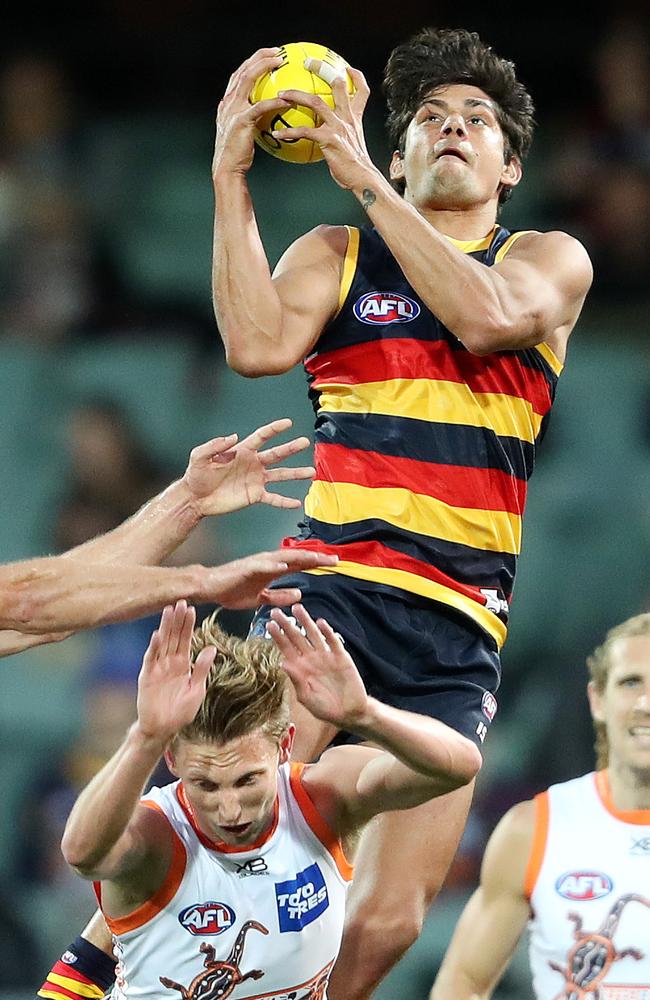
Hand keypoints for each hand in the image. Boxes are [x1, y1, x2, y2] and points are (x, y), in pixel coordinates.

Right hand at [136, 601, 215, 744]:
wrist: (163, 729)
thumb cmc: (181, 711)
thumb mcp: (197, 689)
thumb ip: (202, 669)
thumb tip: (212, 648)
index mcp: (183, 664)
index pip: (186, 640)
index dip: (188, 625)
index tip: (192, 609)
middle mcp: (170, 663)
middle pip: (174, 637)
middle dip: (177, 620)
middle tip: (181, 602)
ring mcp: (158, 668)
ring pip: (163, 643)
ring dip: (165, 627)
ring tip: (168, 610)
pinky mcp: (147, 677)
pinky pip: (151, 660)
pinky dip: (154, 648)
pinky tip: (157, 635)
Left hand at [182, 418, 313, 516]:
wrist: (195, 498)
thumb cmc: (196, 475)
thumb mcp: (200, 456)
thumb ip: (215, 445)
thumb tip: (234, 436)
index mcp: (242, 451)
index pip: (262, 437)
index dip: (274, 429)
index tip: (288, 423)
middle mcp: (253, 464)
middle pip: (277, 454)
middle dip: (291, 448)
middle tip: (305, 442)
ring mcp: (256, 480)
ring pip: (280, 475)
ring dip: (296, 474)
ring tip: (311, 473)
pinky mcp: (254, 495)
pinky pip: (273, 498)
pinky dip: (284, 501)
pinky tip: (296, 503)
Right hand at [201, 549, 337, 608]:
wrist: (209, 587)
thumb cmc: (232, 590)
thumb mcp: (262, 598)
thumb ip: (280, 596)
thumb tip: (299, 594)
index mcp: (273, 570)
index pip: (299, 564)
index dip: (317, 563)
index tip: (334, 563)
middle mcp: (268, 563)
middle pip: (297, 558)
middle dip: (316, 558)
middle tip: (335, 559)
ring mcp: (258, 563)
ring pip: (283, 558)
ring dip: (300, 557)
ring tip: (316, 558)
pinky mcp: (245, 568)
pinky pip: (261, 566)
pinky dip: (272, 565)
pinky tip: (283, 566)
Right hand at [213, 47, 292, 176]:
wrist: (228, 169)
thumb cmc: (239, 154)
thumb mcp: (245, 131)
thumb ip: (254, 118)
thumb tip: (270, 114)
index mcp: (228, 103)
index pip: (239, 75)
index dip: (253, 62)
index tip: (269, 55)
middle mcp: (228, 102)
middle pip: (243, 70)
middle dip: (259, 57)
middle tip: (278, 52)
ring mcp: (233, 110)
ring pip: (248, 80)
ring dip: (264, 67)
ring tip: (280, 62)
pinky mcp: (241, 121)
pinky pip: (260, 106)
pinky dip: (274, 101)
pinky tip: (288, 100)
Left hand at [267, 604, 368, 726]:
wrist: (349, 712)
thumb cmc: (324, 707)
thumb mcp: (306, 697)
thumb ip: (296, 680)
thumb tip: (282, 663)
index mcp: (300, 668)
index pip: (286, 648)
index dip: (278, 636)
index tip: (269, 624)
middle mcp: (311, 658)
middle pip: (297, 637)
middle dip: (287, 624)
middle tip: (276, 611)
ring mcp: (326, 656)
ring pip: (313, 635)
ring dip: (306, 621)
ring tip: (297, 608)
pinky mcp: (341, 657)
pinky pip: (333, 642)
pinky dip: (327, 633)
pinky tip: (321, 623)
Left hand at [274, 63, 373, 189]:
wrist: (362, 179)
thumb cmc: (355, 166)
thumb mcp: (353, 144)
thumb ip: (342, 134)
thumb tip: (328, 135)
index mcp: (354, 118)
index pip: (361, 91)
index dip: (356, 77)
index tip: (347, 68)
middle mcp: (347, 118)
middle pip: (337, 85)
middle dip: (322, 69)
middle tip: (307, 62)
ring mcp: (338, 127)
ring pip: (316, 102)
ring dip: (296, 95)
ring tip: (280, 95)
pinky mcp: (329, 140)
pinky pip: (305, 131)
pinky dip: (289, 132)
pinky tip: (277, 135)